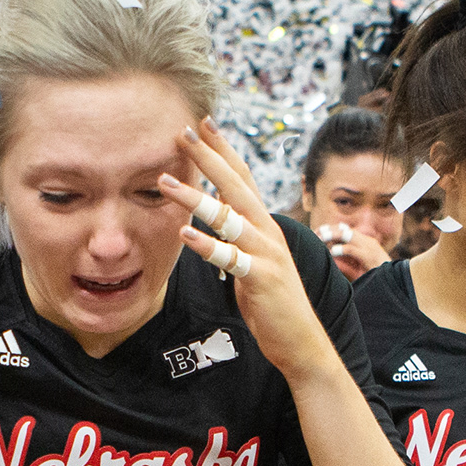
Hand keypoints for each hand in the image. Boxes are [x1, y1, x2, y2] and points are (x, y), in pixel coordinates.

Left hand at [157, 119, 338, 385]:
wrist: (300, 340)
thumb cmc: (272, 303)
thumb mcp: (253, 261)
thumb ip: (237, 237)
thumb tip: (216, 217)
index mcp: (264, 225)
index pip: (242, 178)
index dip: (223, 150)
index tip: (201, 124)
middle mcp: (268, 232)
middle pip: (236, 186)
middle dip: (209, 157)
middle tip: (183, 131)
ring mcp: (267, 254)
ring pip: (229, 217)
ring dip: (196, 197)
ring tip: (166, 181)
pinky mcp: (262, 279)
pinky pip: (231, 259)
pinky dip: (208, 245)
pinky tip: (186, 233)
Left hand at [314, 223, 389, 281]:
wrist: (395, 281)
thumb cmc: (376, 277)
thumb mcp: (358, 269)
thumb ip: (345, 263)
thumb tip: (331, 259)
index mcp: (365, 242)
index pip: (344, 229)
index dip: (330, 229)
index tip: (317, 232)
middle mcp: (366, 241)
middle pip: (343, 229)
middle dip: (328, 230)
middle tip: (315, 233)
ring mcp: (368, 246)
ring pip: (346, 235)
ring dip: (332, 235)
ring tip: (320, 237)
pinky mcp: (369, 255)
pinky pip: (352, 249)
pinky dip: (340, 250)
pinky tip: (332, 252)